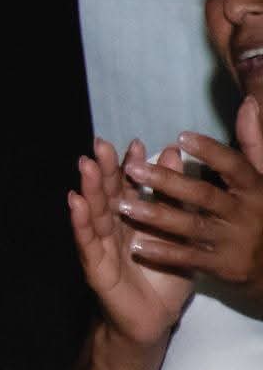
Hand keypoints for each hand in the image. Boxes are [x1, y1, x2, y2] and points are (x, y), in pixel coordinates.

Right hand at [68, 138, 193, 345]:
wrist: (155, 319)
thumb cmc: (166, 277)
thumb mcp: (179, 234)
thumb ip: (175, 198)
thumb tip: (174, 155)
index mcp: (134, 218)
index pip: (131, 187)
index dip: (130, 166)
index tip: (134, 144)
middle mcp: (114, 227)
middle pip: (108, 194)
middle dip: (104, 169)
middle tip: (101, 145)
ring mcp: (101, 245)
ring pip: (94, 212)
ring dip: (89, 189)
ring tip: (86, 165)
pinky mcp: (95, 265)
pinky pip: (86, 241)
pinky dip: (80, 221)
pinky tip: (74, 201)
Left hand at [121, 96, 262, 297]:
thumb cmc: (262, 210)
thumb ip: (253, 142)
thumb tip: (249, 102)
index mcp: (255, 188)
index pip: (234, 166)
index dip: (210, 151)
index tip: (180, 136)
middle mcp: (245, 214)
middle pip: (204, 195)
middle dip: (167, 182)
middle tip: (131, 169)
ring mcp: (234, 241)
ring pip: (191, 225)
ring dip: (156, 215)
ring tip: (121, 204)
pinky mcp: (224, 266)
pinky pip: (189, 257)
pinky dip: (164, 252)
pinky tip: (136, 244)